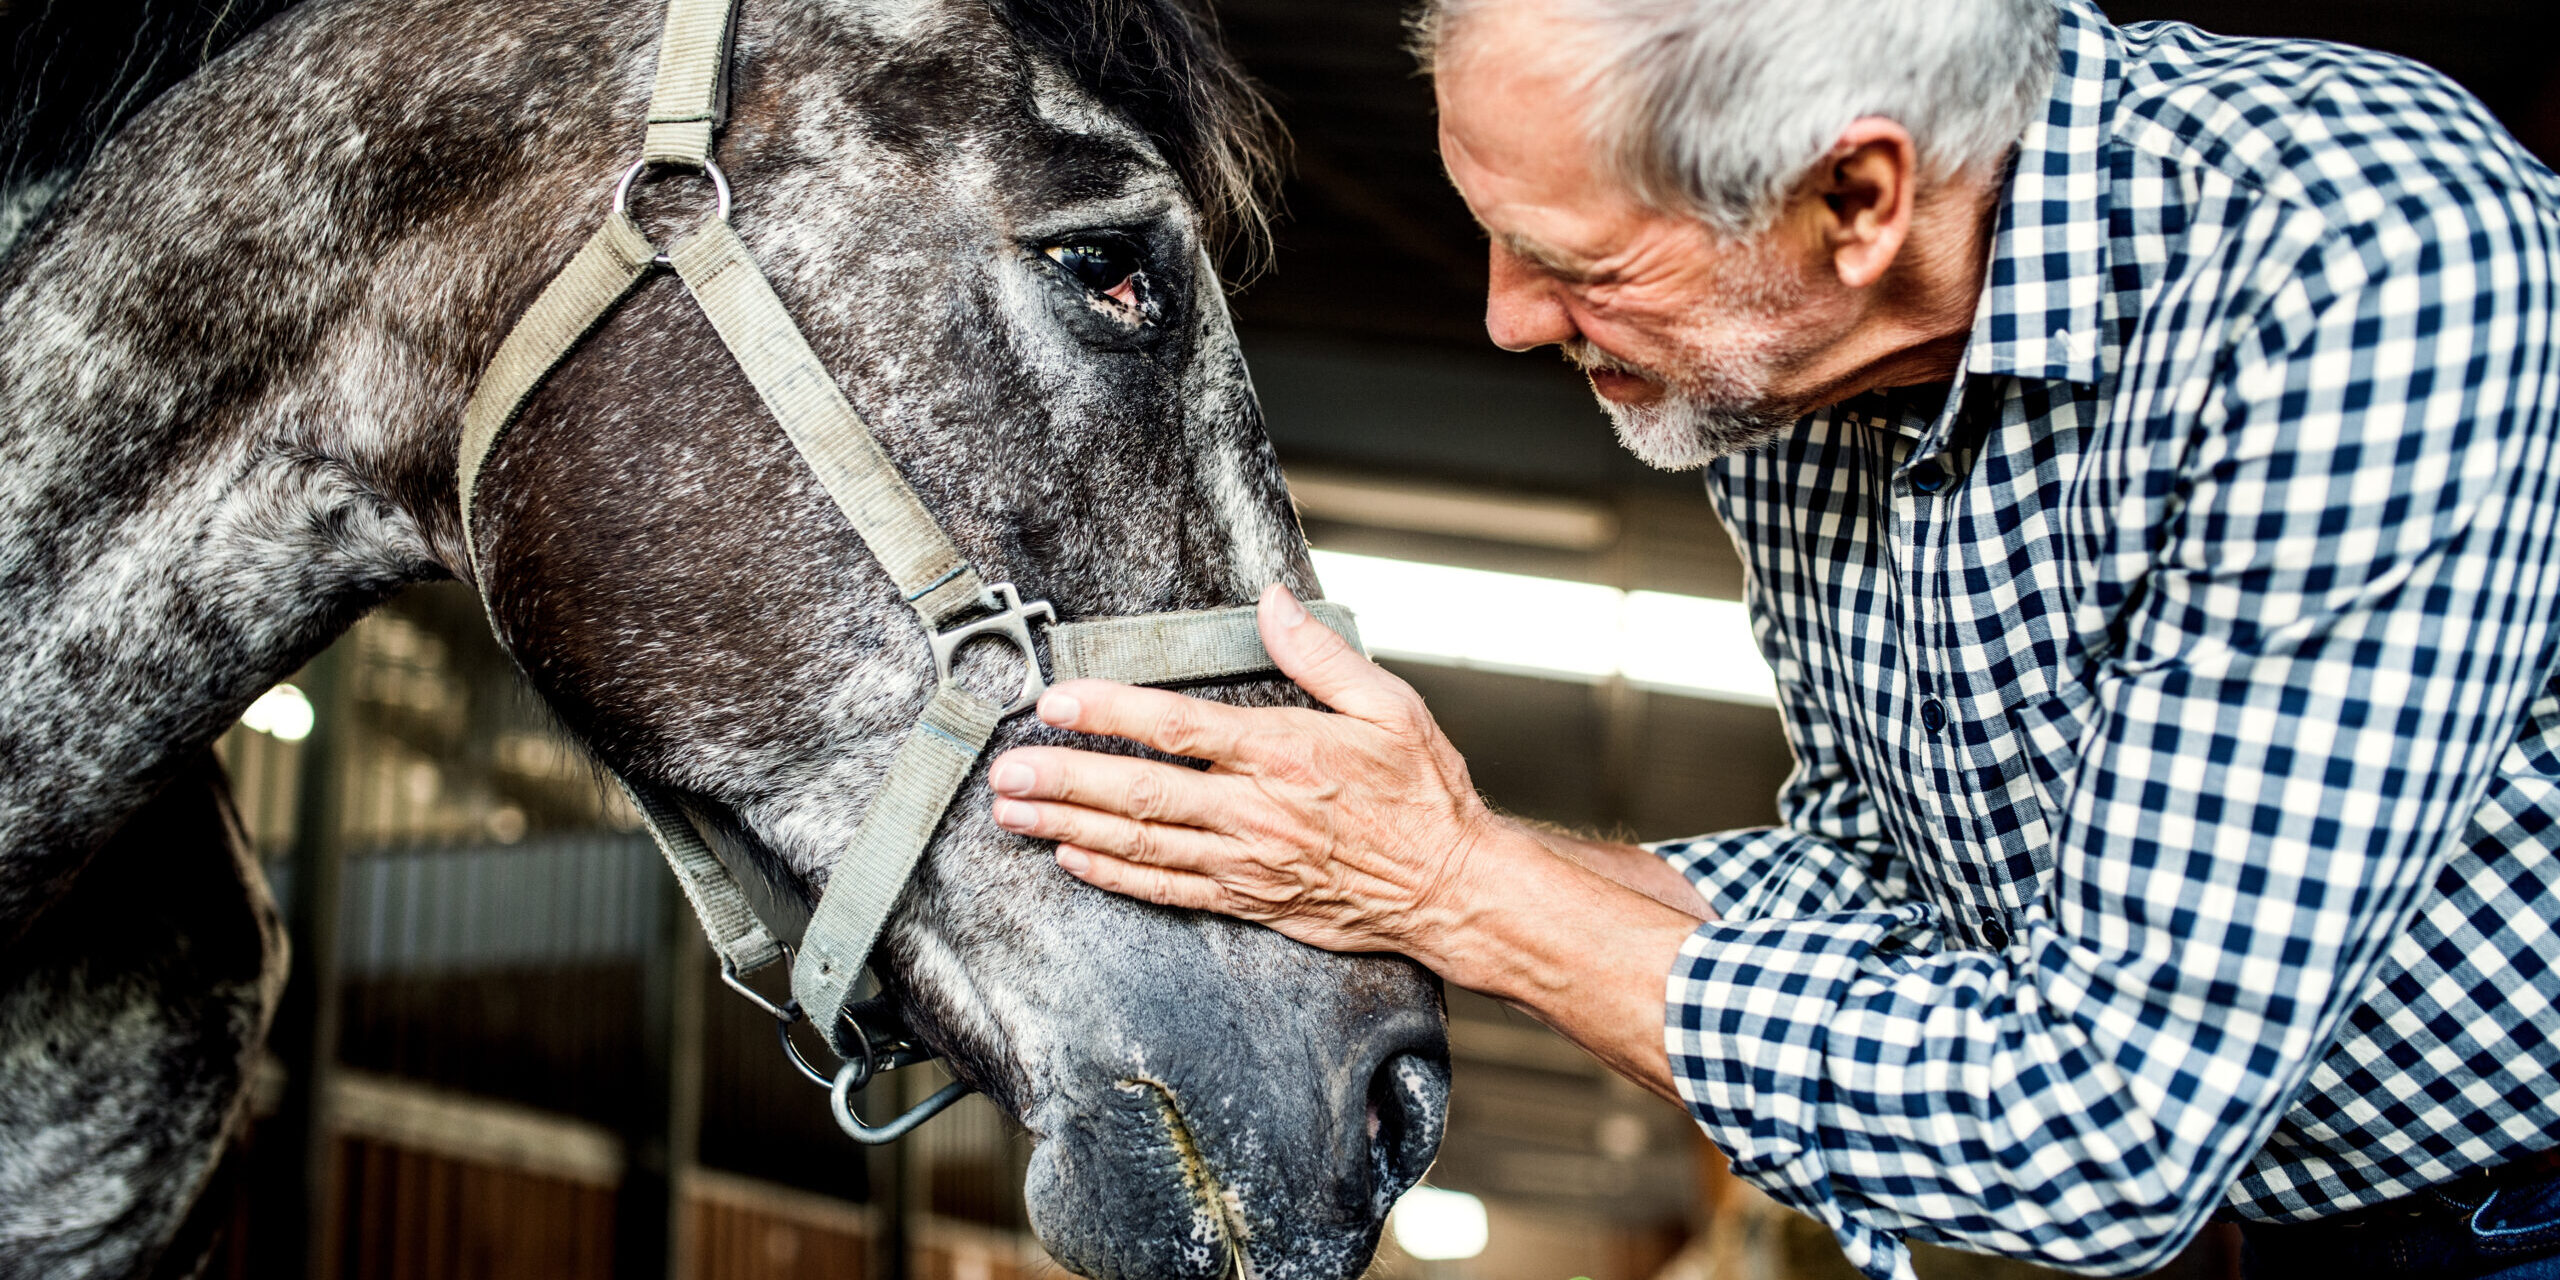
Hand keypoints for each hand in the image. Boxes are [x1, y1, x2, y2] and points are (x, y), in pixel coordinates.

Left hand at [986, 584, 1501, 962]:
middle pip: (1139, 792)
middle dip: (1065, 779)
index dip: (1110, 712)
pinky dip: (1115, 875)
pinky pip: (1167, 888)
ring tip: (1015, 812)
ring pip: (1139, 843)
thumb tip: (1273, 602)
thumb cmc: (1422, 796)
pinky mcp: (1248, 899)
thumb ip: (1319, 654)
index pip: (1177, 728)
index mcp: (1283, 753)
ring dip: (1070, 825)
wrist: (1450, 887)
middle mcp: (1254, 810)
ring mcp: (1246, 861)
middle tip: (1008, 771)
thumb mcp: (1389, 705)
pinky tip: (1073, 858)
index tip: (1058, 700)